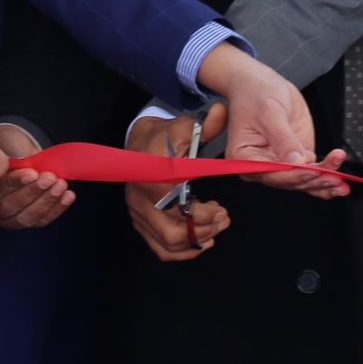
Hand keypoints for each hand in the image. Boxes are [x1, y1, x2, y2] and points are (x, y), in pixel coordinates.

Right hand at [0, 123, 75, 230]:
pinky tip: (68, 197)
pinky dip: (56, 210)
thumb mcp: (5, 153)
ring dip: (47, 201)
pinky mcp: (20, 224)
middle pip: (9, 206)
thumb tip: (36, 163)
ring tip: (62, 186)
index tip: (32, 173)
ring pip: (24, 218)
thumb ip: (15, 160)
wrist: (10, 165)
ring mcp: (3, 220)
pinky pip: (39, 222)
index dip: (15, 182)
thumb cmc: (7, 158)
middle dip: (34, 192)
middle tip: (51, 178)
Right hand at [120, 108, 230, 257]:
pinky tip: (200, 241)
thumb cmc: (163, 135)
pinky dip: (182, 251)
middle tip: (224, 219)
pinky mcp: (140, 221)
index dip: (203, 215)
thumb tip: (221, 112)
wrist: (139, 142)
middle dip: (203, 231)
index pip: (178, 208)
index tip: (221, 209)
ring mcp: (138, 212)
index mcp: (153, 176)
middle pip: (173, 233)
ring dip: (196, 241)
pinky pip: (159, 248)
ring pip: (167, 244)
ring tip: (215, 228)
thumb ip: (207, 125)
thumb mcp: (184, 126)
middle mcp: (141, 197)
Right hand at [197, 47, 347, 198]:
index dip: (294, 174)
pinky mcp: (296, 158)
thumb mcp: (270, 112)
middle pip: (290, 180)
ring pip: (303, 180)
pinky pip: (310, 174)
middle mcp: (262, 166)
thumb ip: (283, 139)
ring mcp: (280, 163)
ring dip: (323, 182)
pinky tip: (339, 185)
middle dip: (314, 180)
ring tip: (341, 182)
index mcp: (246, 157)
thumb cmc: (257, 94)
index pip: (272, 173)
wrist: (261, 84)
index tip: (313, 171)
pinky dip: (325, 178)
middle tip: (334, 176)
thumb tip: (296, 162)